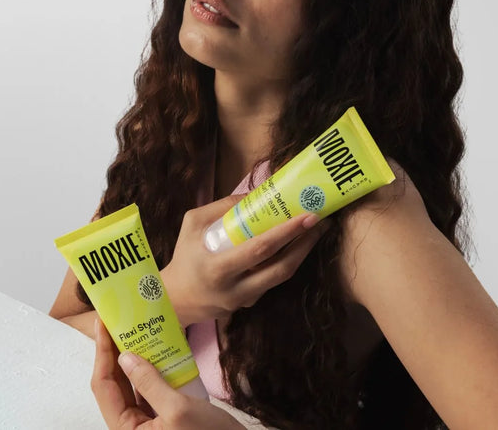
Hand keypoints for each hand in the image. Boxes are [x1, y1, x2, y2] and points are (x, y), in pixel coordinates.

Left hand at [91, 317, 242, 428]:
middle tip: (118, 323)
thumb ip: (150, 384)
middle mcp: (131, 426)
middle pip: (115, 385)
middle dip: (116, 354)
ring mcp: (147, 421)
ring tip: (137, 332)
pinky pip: (151, 389)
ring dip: (135, 359)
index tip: (103, 325)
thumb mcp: (178, 409)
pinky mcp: (163, 416)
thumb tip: (127, 357)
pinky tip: (160, 351)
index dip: (102, 355)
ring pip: (133, 385)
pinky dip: (154, 369)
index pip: (104, 387)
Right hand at [160, 194, 327, 325]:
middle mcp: (236, 289)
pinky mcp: (252, 303)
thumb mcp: (192, 226)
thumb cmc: (184, 257)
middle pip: (281, 268)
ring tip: (317, 229)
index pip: (260, 250)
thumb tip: (254, 194)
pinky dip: (289, 260)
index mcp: (219, 269)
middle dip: (306, 243)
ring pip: (283, 276)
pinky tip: (299, 243)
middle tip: (322, 221)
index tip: (308, 216)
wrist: (175, 300)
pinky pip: (274, 280)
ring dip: (303, 251)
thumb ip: (221, 208)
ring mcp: (246, 299)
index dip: (287, 233)